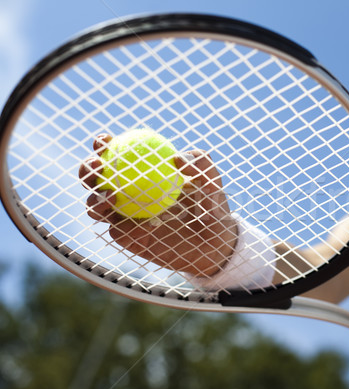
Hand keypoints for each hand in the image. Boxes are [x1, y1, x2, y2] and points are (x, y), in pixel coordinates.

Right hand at [79, 134, 236, 276]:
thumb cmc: (211, 204)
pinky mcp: (127, 238)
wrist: (214, 241)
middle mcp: (125, 191)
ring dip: (94, 199)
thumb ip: (201, 163)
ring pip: (94, 206)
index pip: (116, 153)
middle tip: (98, 166)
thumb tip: (178, 156)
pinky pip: (117, 231)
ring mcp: (123, 216)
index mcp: (140, 171)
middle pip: (94, 178)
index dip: (102, 144)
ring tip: (111, 196)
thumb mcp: (212, 181)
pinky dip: (126, 225)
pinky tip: (146, 223)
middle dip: (86, 169)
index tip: (105, 140)